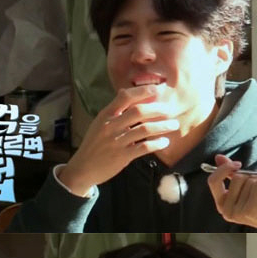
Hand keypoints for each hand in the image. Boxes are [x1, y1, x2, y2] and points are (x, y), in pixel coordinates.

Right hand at [58, 84, 180, 196]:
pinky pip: (143, 148)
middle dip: (157, 109)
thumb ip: (113, 110)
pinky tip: (164, 142)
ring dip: (162, 126)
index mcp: (105, 115)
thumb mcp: (99, 123)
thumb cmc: (94, 144)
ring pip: (144, 129)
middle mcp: (110, 126)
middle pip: (138, 112)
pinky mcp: (122, 156)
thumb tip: (124, 91)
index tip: (156, 90)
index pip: (124, 97)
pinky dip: (157, 144)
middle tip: (170, 110)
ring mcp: (116, 142)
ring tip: (173, 125)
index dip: (142, 91)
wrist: (83, 168)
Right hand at [208, 156, 256, 231]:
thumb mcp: (247, 186)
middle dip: (251, 176)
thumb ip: (232, 174)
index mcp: (222, 205)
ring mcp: (238, 212)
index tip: (238, 164)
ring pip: (248, 180)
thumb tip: (218, 157)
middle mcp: (227, 211)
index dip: (224, 168)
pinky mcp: (251, 210)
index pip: (213, 181)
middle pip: (235, 178)